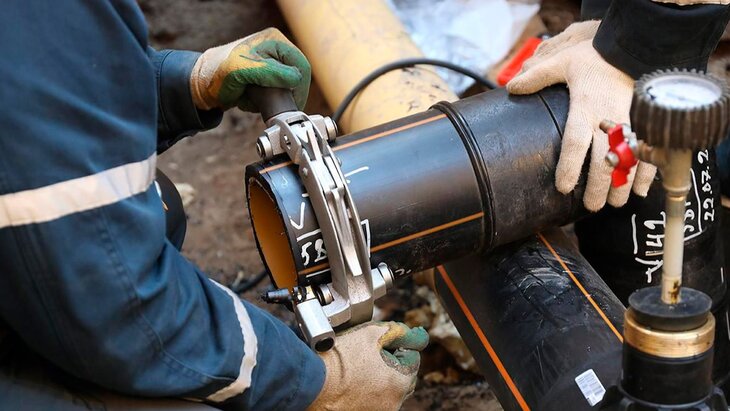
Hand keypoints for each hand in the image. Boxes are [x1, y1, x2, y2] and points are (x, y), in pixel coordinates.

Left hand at [190, 28, 310, 111]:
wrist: (201, 86)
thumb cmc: (217, 73)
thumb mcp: (243, 70)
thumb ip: (270, 72)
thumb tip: (295, 79)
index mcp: (274, 41)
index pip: (301, 64)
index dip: (300, 86)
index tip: (294, 103)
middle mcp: (274, 51)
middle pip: (296, 77)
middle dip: (283, 93)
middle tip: (271, 103)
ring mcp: (270, 65)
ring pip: (286, 89)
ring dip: (273, 99)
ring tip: (253, 98)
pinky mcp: (265, 79)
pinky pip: (276, 94)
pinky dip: (265, 102)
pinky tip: (250, 99)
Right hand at [308, 322, 428, 410]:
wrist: (310, 383)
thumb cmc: (339, 359)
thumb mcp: (372, 334)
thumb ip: (400, 332)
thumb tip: (420, 336)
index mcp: (401, 381)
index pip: (412, 357)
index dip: (395, 346)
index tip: (377, 345)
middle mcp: (394, 403)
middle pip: (403, 377)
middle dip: (392, 365)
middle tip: (368, 356)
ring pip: (389, 392)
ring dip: (381, 380)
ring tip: (357, 371)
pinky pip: (375, 403)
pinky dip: (369, 393)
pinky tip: (352, 384)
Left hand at [507, 21, 656, 210]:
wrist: (633, 47)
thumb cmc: (594, 57)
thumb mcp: (562, 62)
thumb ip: (537, 76)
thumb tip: (510, 87)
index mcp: (585, 107)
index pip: (576, 143)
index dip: (570, 167)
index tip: (564, 188)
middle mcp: (608, 119)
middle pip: (605, 160)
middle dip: (600, 186)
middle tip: (592, 206)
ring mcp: (630, 123)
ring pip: (629, 160)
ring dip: (623, 184)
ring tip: (614, 203)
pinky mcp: (645, 123)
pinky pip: (650, 150)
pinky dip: (647, 171)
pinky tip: (641, 190)